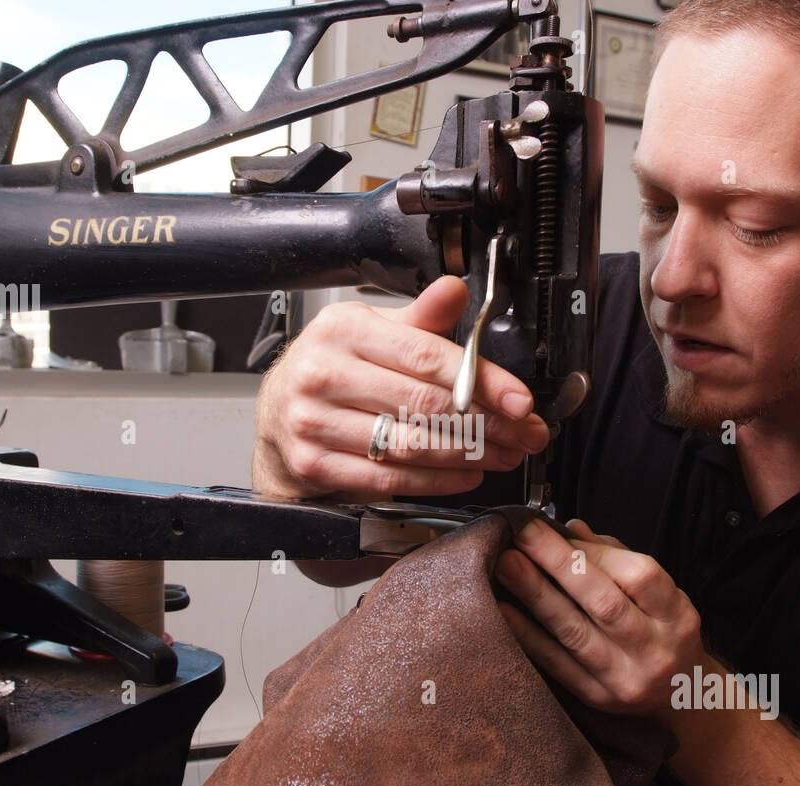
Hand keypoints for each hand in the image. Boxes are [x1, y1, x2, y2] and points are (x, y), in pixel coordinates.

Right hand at [252, 276, 550, 499]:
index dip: (481, 380)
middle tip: (523, 434)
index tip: (519, 399)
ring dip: (468, 455)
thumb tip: (455, 290)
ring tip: (502, 454)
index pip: (425, 356)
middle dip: (487, 423)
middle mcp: (323, 373)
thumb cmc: (331, 371)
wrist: (276, 419)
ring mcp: (313, 422)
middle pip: (424, 403)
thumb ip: (420, 319)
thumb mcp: (371, 332)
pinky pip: (388, 478)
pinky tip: (465, 474)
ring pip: (410, 444)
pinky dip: (435, 481)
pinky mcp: (313, 465)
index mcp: (343, 330)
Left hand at [495, 518, 703, 718]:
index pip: (637, 577)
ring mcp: (625, 678)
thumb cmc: (663, 632)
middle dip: (558, 564)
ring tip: (506, 566)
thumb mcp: (659, 595)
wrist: (681, 696)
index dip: (594, 552)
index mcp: (675, 615)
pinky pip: (556, 664)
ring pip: (574, 633)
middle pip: (603, 603)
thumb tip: (572, 529)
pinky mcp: (596, 697)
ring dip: (535, 595)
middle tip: (522, 535)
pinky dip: (528, 635)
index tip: (556, 531)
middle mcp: (654, 649)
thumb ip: (617, 559)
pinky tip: (505, 611)